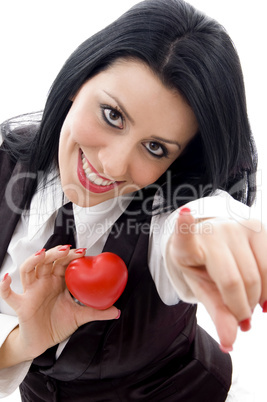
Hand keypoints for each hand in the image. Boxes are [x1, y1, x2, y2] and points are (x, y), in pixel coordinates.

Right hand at [0, 246, 119, 361]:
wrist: (42, 342)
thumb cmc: (58, 324)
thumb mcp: (80, 316)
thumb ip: (97, 312)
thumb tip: (117, 310)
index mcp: (57, 282)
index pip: (63, 263)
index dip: (71, 255)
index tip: (83, 252)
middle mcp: (43, 282)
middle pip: (47, 261)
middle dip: (56, 253)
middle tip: (69, 250)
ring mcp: (31, 292)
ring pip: (28, 270)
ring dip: (34, 260)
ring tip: (43, 254)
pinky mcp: (21, 305)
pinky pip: (10, 295)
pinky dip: (4, 286)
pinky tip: (5, 278)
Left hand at [168, 208, 266, 350]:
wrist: (213, 240)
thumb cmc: (203, 266)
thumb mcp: (202, 288)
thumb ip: (216, 313)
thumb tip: (230, 343)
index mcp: (187, 247)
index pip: (185, 237)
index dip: (185, 227)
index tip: (184, 215)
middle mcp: (212, 232)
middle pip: (233, 281)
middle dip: (241, 308)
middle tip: (241, 318)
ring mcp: (236, 226)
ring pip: (257, 276)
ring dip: (258, 300)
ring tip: (249, 305)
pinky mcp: (257, 227)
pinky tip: (263, 299)